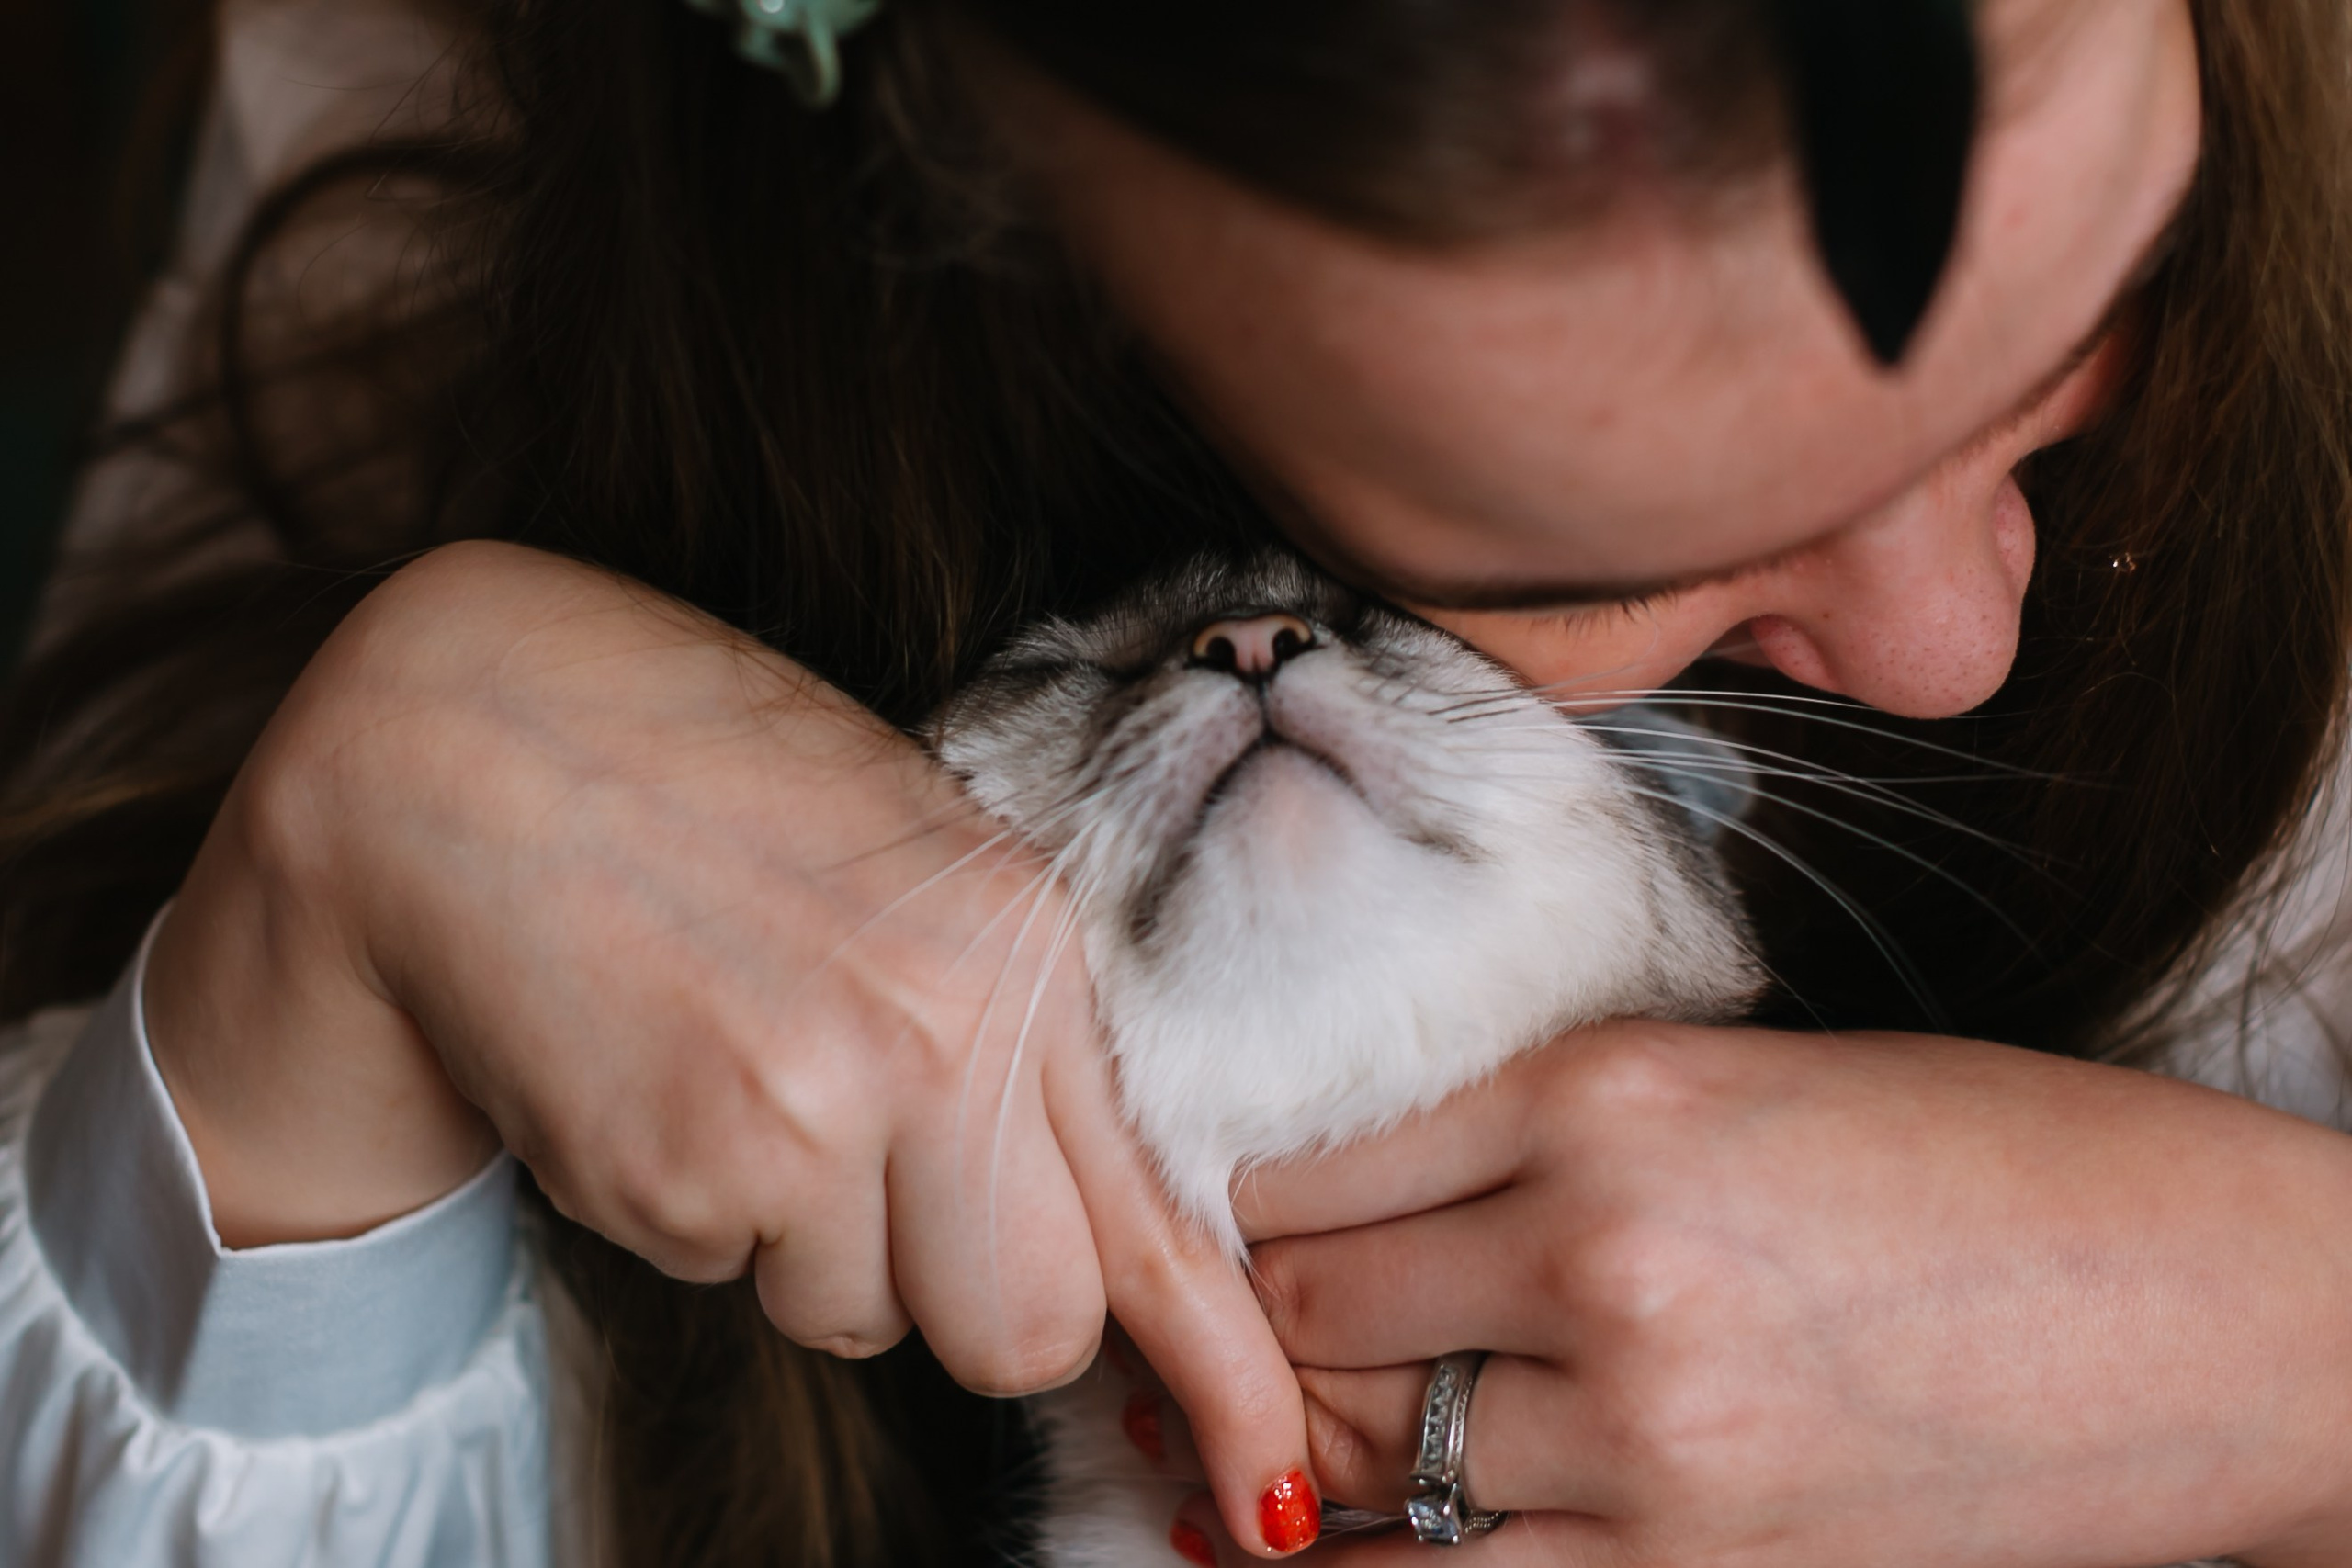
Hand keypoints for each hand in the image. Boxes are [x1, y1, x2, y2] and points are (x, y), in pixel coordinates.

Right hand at [143, 542, 1315, 1553]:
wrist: (464, 744)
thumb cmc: (710, 781)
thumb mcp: (924, 862)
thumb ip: (1026, 1027)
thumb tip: (1092, 1209)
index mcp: (1028, 946)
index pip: (1159, 1217)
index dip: (1228, 1376)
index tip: (1275, 1495)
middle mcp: (939, 1039)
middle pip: (1027, 1333)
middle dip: (974, 1302)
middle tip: (895, 1188)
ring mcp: (802, 1116)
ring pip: (865, 1319)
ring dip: (818, 1244)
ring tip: (748, 1071)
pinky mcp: (673, 1177)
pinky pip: (728, 1278)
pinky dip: (702, 1216)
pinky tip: (664, 1075)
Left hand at [1164, 1022, 2351, 1564]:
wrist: (2224, 1318)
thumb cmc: (2000, 1163)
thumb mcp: (1746, 1079)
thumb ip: (1547, 1128)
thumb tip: (1370, 1186)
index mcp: (1608, 1099)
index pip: (1311, 1166)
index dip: (1262, 1203)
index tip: (1268, 1222)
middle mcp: (1605, 1258)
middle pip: (1308, 1310)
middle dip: (1281, 1324)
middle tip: (1294, 1330)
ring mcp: (1651, 1439)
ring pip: (1359, 1459)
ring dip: (1328, 1448)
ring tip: (1336, 1430)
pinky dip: (1397, 1561)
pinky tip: (1377, 1538)